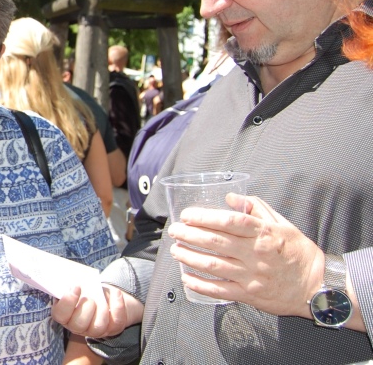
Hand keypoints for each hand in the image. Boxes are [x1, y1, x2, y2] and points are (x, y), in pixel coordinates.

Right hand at [51, 285, 142, 338]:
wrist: (103, 297)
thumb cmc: (84, 290)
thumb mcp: (75, 287)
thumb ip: (68, 284)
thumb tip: (67, 277)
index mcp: (65, 315)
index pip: (60, 315)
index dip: (67, 302)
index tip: (76, 287)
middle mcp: (79, 327)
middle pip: (78, 325)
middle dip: (85, 309)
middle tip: (90, 298)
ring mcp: (96, 330)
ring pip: (98, 327)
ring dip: (101, 310)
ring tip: (102, 298)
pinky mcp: (113, 328)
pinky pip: (116, 322)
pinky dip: (117, 305)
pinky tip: (116, 292)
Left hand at [167, 193, 322, 317]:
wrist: (318, 287)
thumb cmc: (299, 252)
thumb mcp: (283, 224)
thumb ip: (256, 208)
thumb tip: (230, 197)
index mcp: (263, 233)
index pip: (229, 222)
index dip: (204, 217)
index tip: (187, 215)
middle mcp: (255, 254)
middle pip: (215, 242)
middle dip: (189, 235)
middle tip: (174, 231)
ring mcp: (251, 276)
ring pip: (212, 265)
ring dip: (189, 257)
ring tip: (176, 250)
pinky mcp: (249, 295)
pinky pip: (219, 290)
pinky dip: (200, 284)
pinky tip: (186, 277)